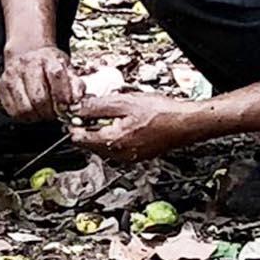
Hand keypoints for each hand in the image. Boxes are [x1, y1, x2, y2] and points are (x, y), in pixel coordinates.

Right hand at [0, 46, 83, 121]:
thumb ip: (76, 85)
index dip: (63, 96)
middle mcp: (27, 64)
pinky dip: (24, 117)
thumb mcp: (67, 68)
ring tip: (43, 113)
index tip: (67, 107)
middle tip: (55, 113)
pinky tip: (32, 112)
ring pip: (25, 108)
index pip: (56, 76)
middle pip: (39, 98)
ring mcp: (12, 75)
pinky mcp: (2, 86)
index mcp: (47, 58)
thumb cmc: (49, 65)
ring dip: (37, 116)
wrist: (28, 54)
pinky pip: (13, 111)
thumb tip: (77, 102)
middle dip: (50, 112)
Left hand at [69, 87, 197, 162]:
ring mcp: (130, 157)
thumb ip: (97, 107)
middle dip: (88, 128)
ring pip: (104, 147)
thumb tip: (77, 109)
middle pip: (91, 144)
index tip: (74, 114)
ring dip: (101, 132)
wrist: (185, 123)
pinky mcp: (139, 155)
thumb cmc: (161, 113)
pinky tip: (123, 123)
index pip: (80, 139)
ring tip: (109, 115)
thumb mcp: (123, 102)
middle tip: (90, 111)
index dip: (74, 124)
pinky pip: (118, 148)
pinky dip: (115, 136)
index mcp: (113, 141)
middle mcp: (120, 154)